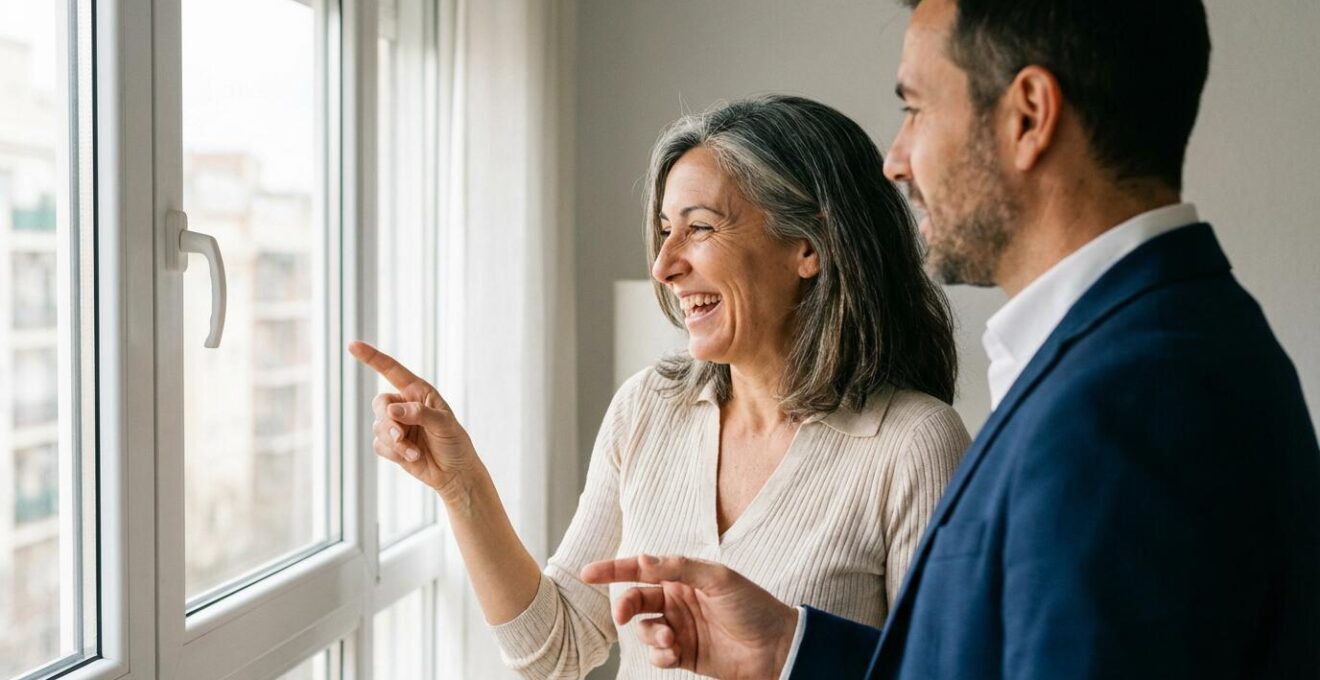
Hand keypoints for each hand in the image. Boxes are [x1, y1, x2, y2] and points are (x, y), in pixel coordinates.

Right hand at [348, 341, 479, 500]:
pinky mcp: (391, 445)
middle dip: (387, 422)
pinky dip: (394, 453)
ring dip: (395, 443)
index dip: (371, 357)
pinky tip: (412, 458)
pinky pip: (379, 445)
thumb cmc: (454, 443)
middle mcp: (404, 405)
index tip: (352, 345)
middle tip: (399, 436)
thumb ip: (420, 414)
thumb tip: (392, 410)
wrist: (454, 473)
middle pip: (379, 404)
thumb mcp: (444, 424)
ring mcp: (396, 425)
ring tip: (415, 453)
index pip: (391, 370)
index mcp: (418, 391)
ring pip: (378, 427)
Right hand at [581, 554, 798, 679]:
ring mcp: (680, 628)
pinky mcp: (684, 654)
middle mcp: (678, 601)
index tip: (587, 573)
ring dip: (649, 634)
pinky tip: (673, 653)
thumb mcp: (719, 580)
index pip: (642, 569)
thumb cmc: (753, 607)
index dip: (613, 569)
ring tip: (670, 639)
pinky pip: (656, 654)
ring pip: (643, 629)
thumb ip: (679, 569)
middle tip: (623, 615)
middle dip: (625, 606)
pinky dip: (658, 655)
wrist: (777, 648)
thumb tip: (642, 559)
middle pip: (636, 599)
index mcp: (684, 577)